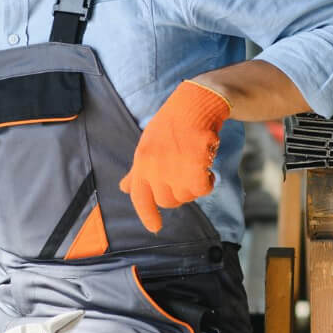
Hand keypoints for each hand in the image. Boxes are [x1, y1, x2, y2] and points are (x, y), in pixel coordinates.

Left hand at [119, 80, 231, 232]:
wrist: (195, 104)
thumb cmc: (172, 124)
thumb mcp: (148, 145)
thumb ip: (137, 171)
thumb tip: (124, 188)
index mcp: (141, 162)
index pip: (139, 196)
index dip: (146, 215)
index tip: (154, 228)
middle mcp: (154, 168)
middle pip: (167, 201)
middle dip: (178, 193)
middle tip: (187, 174)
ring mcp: (174, 168)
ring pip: (186, 196)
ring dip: (194, 185)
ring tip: (196, 164)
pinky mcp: (194, 166)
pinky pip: (202, 189)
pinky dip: (208, 182)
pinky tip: (208, 167)